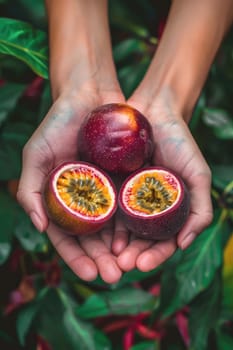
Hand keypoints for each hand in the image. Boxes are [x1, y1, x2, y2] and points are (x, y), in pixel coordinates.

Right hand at [17, 87, 127, 283]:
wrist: (89, 96)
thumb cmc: (58, 123)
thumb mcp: (36, 154)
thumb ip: (30, 190)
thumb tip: (40, 227)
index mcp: (61, 200)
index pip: (67, 237)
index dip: (76, 258)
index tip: (89, 273)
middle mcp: (84, 200)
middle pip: (92, 239)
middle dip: (101, 260)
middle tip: (114, 277)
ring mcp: (105, 191)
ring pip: (112, 228)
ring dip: (120, 250)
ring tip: (130, 266)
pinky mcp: (123, 180)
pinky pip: (129, 206)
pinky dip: (132, 225)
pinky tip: (140, 239)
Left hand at [115, 90, 212, 271]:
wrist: (154, 111)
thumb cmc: (180, 142)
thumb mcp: (198, 175)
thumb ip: (200, 209)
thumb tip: (185, 244)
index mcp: (168, 209)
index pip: (163, 241)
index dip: (155, 256)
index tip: (144, 264)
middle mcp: (147, 207)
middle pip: (140, 239)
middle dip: (133, 255)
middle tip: (122, 265)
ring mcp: (128, 197)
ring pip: (121, 228)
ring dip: (115, 245)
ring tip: (109, 255)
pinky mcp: (111, 183)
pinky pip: (106, 206)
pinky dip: (104, 222)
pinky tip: (97, 231)